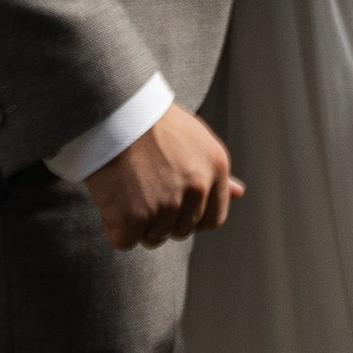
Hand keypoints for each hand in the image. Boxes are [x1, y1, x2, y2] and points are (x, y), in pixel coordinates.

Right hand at [84, 105, 240, 249]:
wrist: (114, 111)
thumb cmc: (152, 124)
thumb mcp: (196, 139)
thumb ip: (216, 172)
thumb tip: (238, 193)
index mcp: (216, 168)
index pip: (213, 218)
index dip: (192, 217)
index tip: (174, 207)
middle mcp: (197, 188)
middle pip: (182, 230)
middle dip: (163, 219)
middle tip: (143, 189)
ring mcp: (166, 205)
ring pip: (154, 237)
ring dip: (139, 224)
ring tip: (128, 190)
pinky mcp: (134, 218)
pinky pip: (125, 241)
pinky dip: (116, 227)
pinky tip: (114, 200)